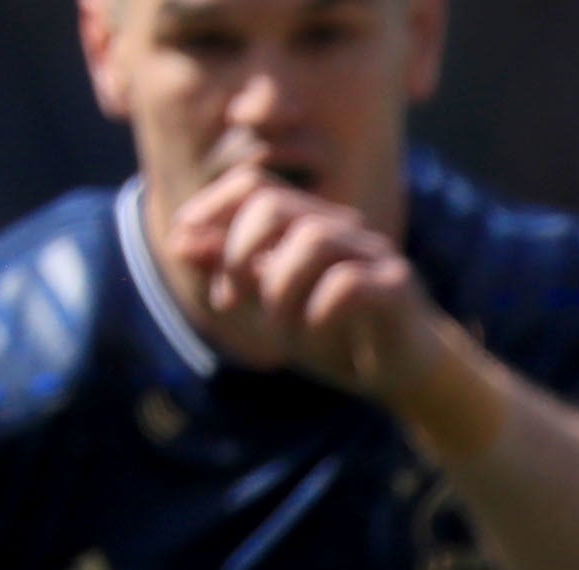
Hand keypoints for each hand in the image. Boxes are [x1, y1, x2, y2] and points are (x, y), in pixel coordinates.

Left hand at [165, 164, 473, 422]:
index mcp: (307, 224)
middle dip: (237, 250)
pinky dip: (318, 310)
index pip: (254, 185)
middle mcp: (339, 228)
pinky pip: (350, 283)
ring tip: (277, 325)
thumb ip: (227, 274)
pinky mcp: (397, 287)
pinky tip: (311, 333)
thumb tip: (178, 240)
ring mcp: (372, 254)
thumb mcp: (266, 310)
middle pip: (275, 205)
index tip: (183, 239)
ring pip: (312, 240)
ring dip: (278, 286)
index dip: (212, 205)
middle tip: (230, 298)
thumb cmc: (332, 338)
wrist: (399, 375)